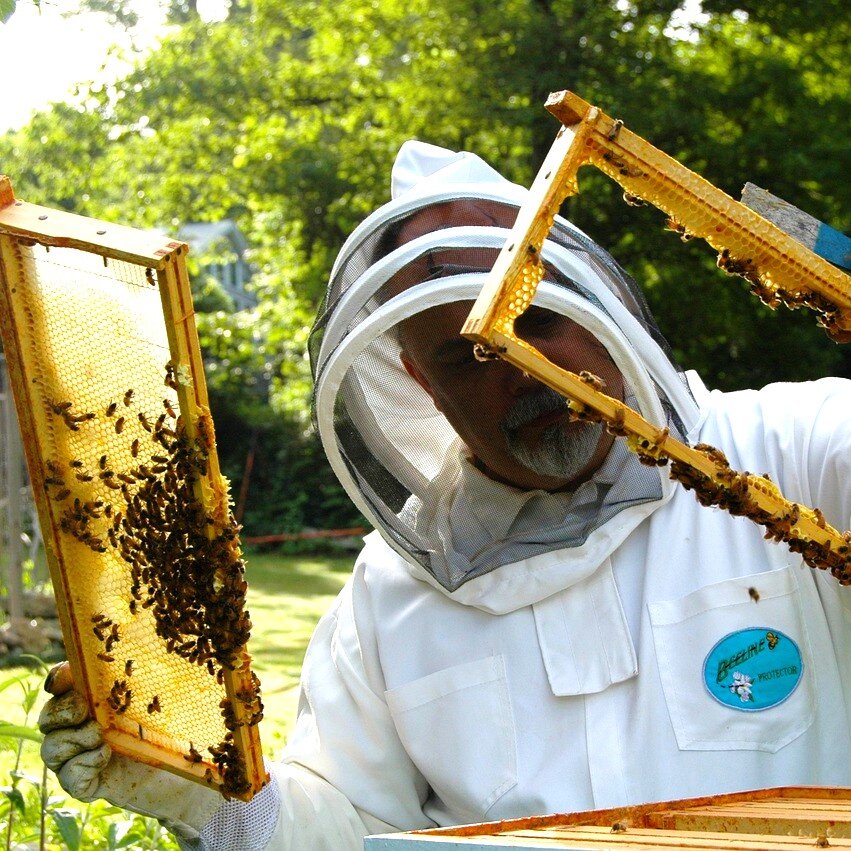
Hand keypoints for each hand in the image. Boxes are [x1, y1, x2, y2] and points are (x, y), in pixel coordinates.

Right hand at [39, 662, 222, 841]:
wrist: (182, 770)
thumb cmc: (172, 725)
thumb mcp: (160, 694)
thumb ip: (147, 673)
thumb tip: (153, 640)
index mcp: (93, 699)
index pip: (61, 684)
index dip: (57, 679)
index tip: (63, 678)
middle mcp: (79, 727)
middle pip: (47, 717)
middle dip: (61, 711)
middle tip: (84, 710)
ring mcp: (79, 757)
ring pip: (51, 748)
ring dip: (73, 740)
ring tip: (101, 737)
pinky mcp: (85, 784)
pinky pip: (67, 777)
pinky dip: (82, 765)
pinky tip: (105, 757)